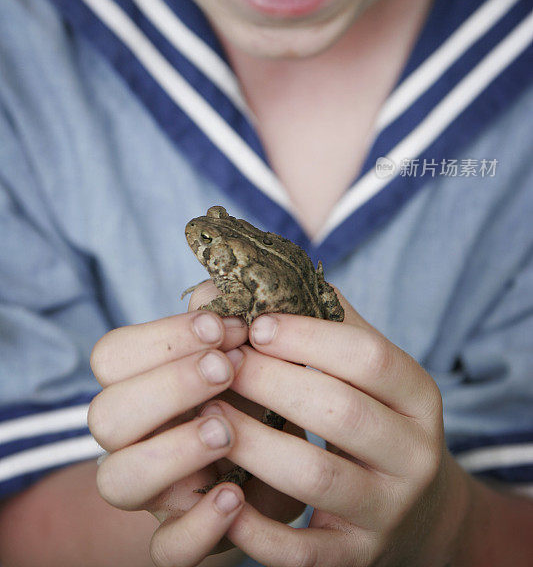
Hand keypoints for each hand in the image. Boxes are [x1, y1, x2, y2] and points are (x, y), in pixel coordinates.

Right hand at [87, 281, 302, 565]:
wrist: (280, 466)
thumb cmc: (255, 395)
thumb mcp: (249, 350)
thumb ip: (229, 315)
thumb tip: (211, 292)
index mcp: (141, 384)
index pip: (112, 355)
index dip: (162, 337)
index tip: (223, 325)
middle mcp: (134, 438)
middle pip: (105, 414)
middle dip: (168, 385)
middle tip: (228, 368)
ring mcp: (153, 492)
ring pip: (117, 481)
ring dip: (172, 451)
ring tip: (226, 432)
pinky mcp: (179, 540)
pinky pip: (165, 549)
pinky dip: (197, 526)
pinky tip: (235, 497)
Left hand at [208, 292, 471, 566]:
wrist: (414, 511)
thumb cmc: (372, 418)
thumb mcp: (365, 372)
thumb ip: (321, 322)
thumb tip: (247, 278)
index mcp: (419, 397)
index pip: (369, 357)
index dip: (308, 337)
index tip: (256, 324)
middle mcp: (414, 455)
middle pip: (340, 412)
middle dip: (271, 382)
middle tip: (220, 363)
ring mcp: (387, 512)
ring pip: (316, 476)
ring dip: (253, 441)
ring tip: (208, 413)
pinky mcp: (356, 559)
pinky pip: (301, 550)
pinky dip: (256, 526)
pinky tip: (220, 493)